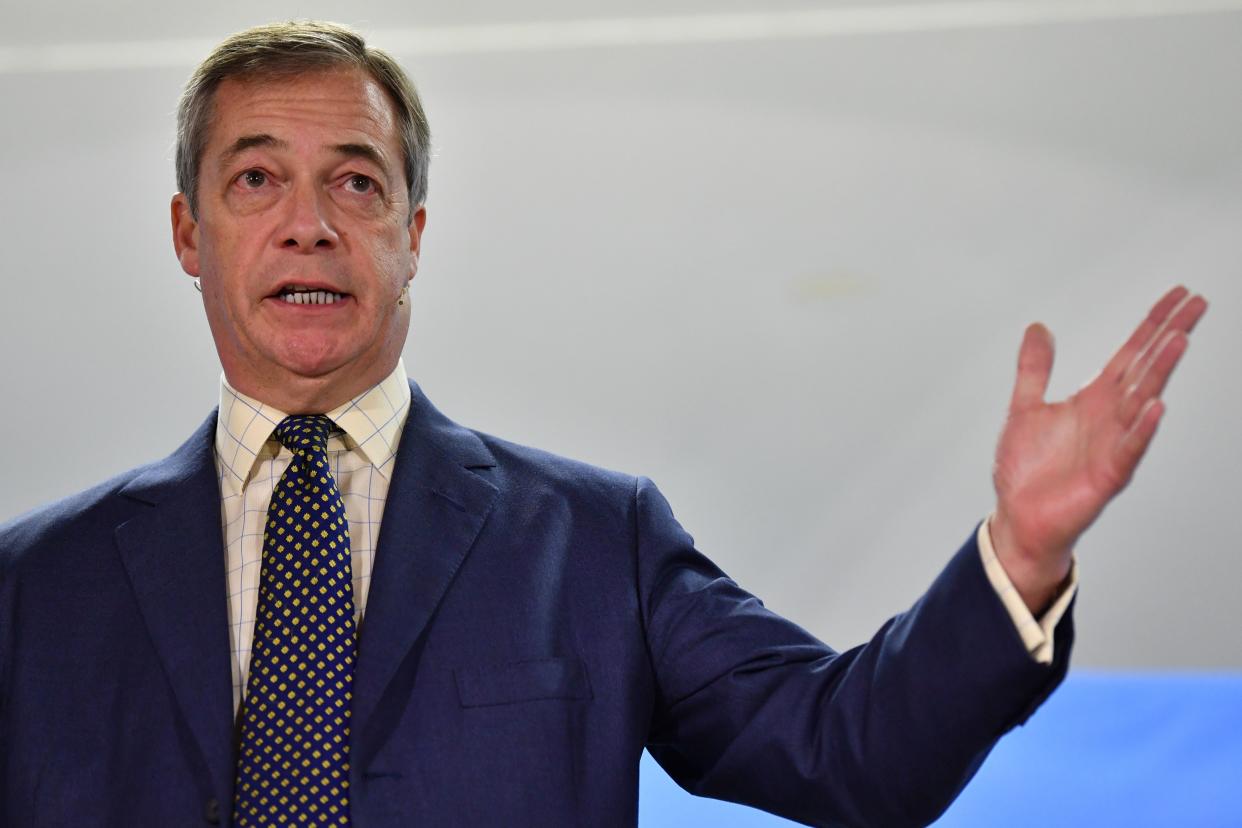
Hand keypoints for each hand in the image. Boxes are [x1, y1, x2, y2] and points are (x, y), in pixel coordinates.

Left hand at [990, 286, 1207, 612]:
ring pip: (1142, 401)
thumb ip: (1035, 368)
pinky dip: (1141, 427)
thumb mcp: (1025, 407)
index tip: (1178, 295)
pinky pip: (1129, 448)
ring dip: (1160, 372)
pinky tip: (1155, 406)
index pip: (1131, 352)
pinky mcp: (1107, 474)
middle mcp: (1110, 417)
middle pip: (1146, 368)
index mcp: (1093, 399)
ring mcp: (1113, 444)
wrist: (1020, 518)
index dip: (1153, 323)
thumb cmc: (1027, 470)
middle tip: (1197, 304)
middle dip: (1170, 335)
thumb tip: (1038, 328)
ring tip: (1178, 341)